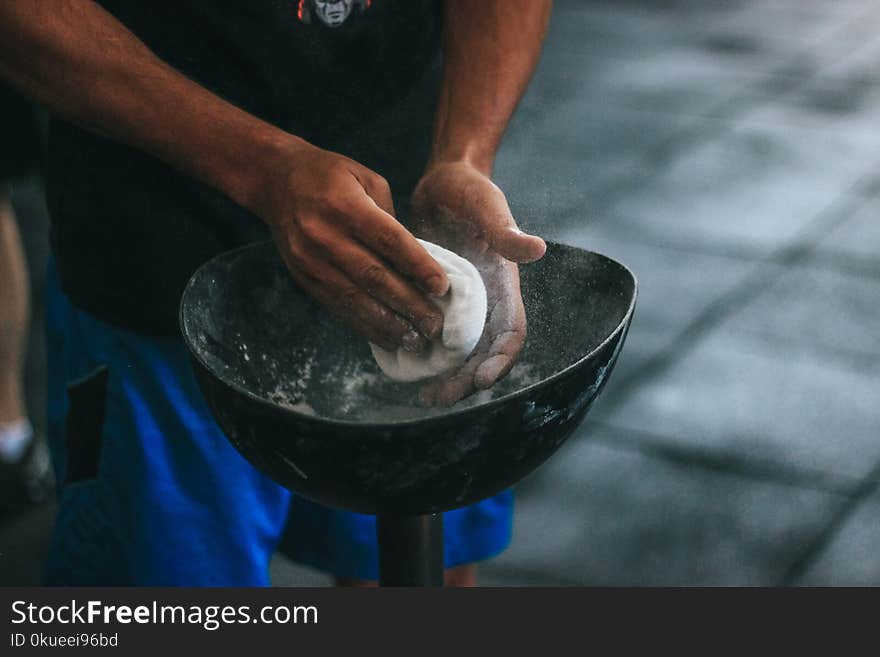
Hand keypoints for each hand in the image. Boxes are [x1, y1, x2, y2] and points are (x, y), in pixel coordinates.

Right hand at [252, 139, 449, 351]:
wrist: (275, 181)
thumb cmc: (331, 176)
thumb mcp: (367, 179)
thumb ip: (391, 219)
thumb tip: (416, 262)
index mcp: (345, 205)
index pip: (389, 241)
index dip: (418, 266)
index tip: (442, 287)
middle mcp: (325, 235)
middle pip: (375, 277)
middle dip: (409, 304)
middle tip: (436, 324)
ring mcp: (311, 261)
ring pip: (356, 299)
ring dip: (389, 324)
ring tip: (416, 340)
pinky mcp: (304, 278)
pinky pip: (338, 307)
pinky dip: (365, 326)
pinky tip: (388, 338)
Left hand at [410, 160, 545, 404]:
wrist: (442, 182)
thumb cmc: (469, 189)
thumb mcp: (487, 206)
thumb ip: (505, 230)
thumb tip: (535, 249)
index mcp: (503, 286)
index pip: (510, 332)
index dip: (500, 360)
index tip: (481, 380)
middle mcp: (484, 301)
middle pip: (481, 353)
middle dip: (465, 380)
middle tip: (439, 399)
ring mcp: (459, 304)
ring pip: (456, 352)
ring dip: (444, 376)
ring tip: (423, 397)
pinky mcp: (434, 301)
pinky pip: (432, 336)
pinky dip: (422, 355)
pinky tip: (400, 367)